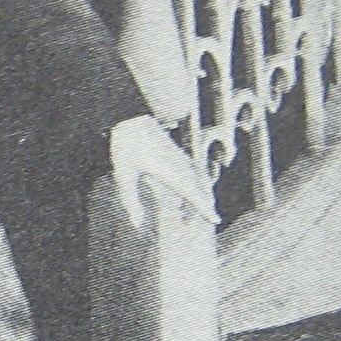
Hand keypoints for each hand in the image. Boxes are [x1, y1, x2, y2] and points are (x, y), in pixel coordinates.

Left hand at [110, 114, 218, 229]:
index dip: (204, 209)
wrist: (131, 116)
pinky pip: (192, 168)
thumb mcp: (123, 175)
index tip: (216, 220)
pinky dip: (198, 178)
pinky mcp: (174, 150)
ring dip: (203, 190)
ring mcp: (178, 156)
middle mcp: (179, 165)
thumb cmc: (125, 146)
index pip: (193, 194)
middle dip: (206, 203)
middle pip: (199, 187)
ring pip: (197, 176)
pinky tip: (198, 180)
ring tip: (207, 203)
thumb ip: (130, 201)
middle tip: (212, 220)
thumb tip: (136, 224)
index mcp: (170, 172)